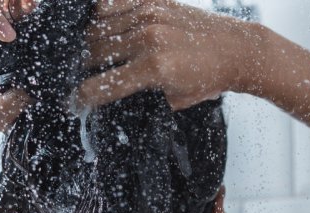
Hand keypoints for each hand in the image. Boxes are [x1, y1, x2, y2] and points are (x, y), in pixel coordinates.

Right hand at [78, 0, 252, 109]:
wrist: (236, 50)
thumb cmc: (207, 78)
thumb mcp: (173, 101)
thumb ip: (140, 98)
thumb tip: (110, 99)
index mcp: (154, 68)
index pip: (101, 86)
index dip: (81, 98)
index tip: (73, 103)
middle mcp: (148, 38)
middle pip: (93, 53)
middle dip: (82, 69)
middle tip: (80, 77)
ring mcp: (149, 15)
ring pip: (97, 28)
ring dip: (89, 44)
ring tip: (90, 56)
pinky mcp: (153, 1)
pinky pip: (111, 4)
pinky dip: (100, 16)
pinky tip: (101, 29)